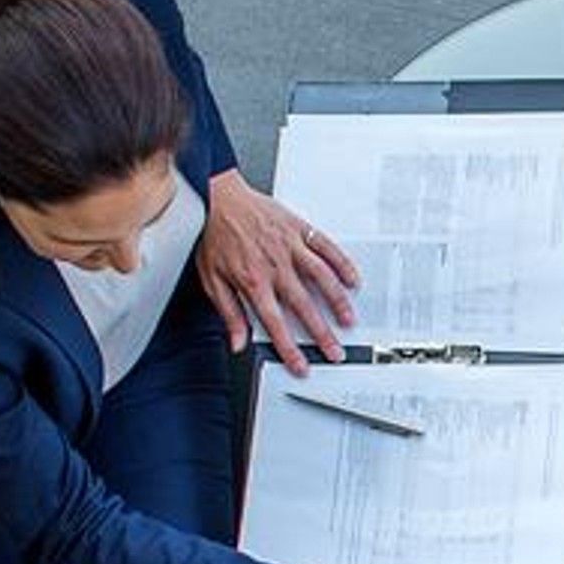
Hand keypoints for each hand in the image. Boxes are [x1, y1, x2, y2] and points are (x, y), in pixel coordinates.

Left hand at [194, 170, 359, 375]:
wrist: (215, 198)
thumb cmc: (212, 234)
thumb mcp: (211, 278)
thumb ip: (228, 312)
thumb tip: (236, 341)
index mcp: (252, 281)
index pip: (275, 324)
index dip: (289, 349)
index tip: (300, 365)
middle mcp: (274, 265)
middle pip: (304, 306)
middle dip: (322, 334)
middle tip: (334, 351)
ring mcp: (289, 246)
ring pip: (321, 278)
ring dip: (337, 302)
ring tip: (348, 320)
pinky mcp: (298, 228)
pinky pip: (326, 247)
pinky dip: (342, 264)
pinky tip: (352, 279)